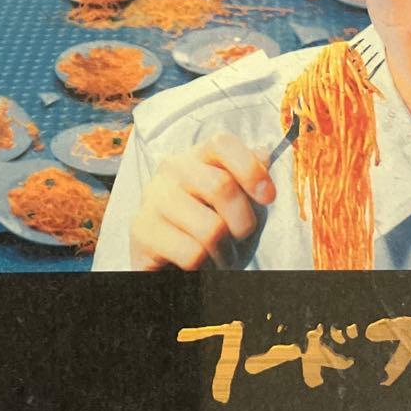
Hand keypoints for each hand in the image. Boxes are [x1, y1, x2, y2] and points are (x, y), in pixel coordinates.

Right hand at [130, 131, 275, 270]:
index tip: (268, 197)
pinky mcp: (141, 231)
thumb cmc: (211, 229)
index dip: (251, 168)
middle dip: (243, 222)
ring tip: (217, 254)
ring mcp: (153, 198)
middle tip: (239, 237)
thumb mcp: (240, 203)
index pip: (221, 143)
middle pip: (220, 186)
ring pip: (210, 228)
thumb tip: (262, 154)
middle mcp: (171, 170)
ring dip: (225, 252)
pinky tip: (197, 265)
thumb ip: (251, 178)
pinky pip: (192, 253)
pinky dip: (205, 267)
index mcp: (197, 157)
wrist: (175, 265)